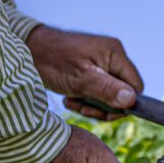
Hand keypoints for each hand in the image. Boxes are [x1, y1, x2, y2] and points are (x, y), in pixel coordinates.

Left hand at [25, 25, 142, 119]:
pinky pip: (98, 91)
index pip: (135, 85)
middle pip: (123, 91)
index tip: (103, 110)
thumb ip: (107, 89)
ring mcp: (102, 63)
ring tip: (73, 101)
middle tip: (83, 108)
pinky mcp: (91, 70)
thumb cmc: (52, 61)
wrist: (28, 52)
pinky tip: (70, 97)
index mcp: (115, 53)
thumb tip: (131, 101)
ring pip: (109, 94)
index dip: (124, 102)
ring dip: (92, 104)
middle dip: (104, 105)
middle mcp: (112, 56)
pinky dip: (85, 99)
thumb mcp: (81, 79)